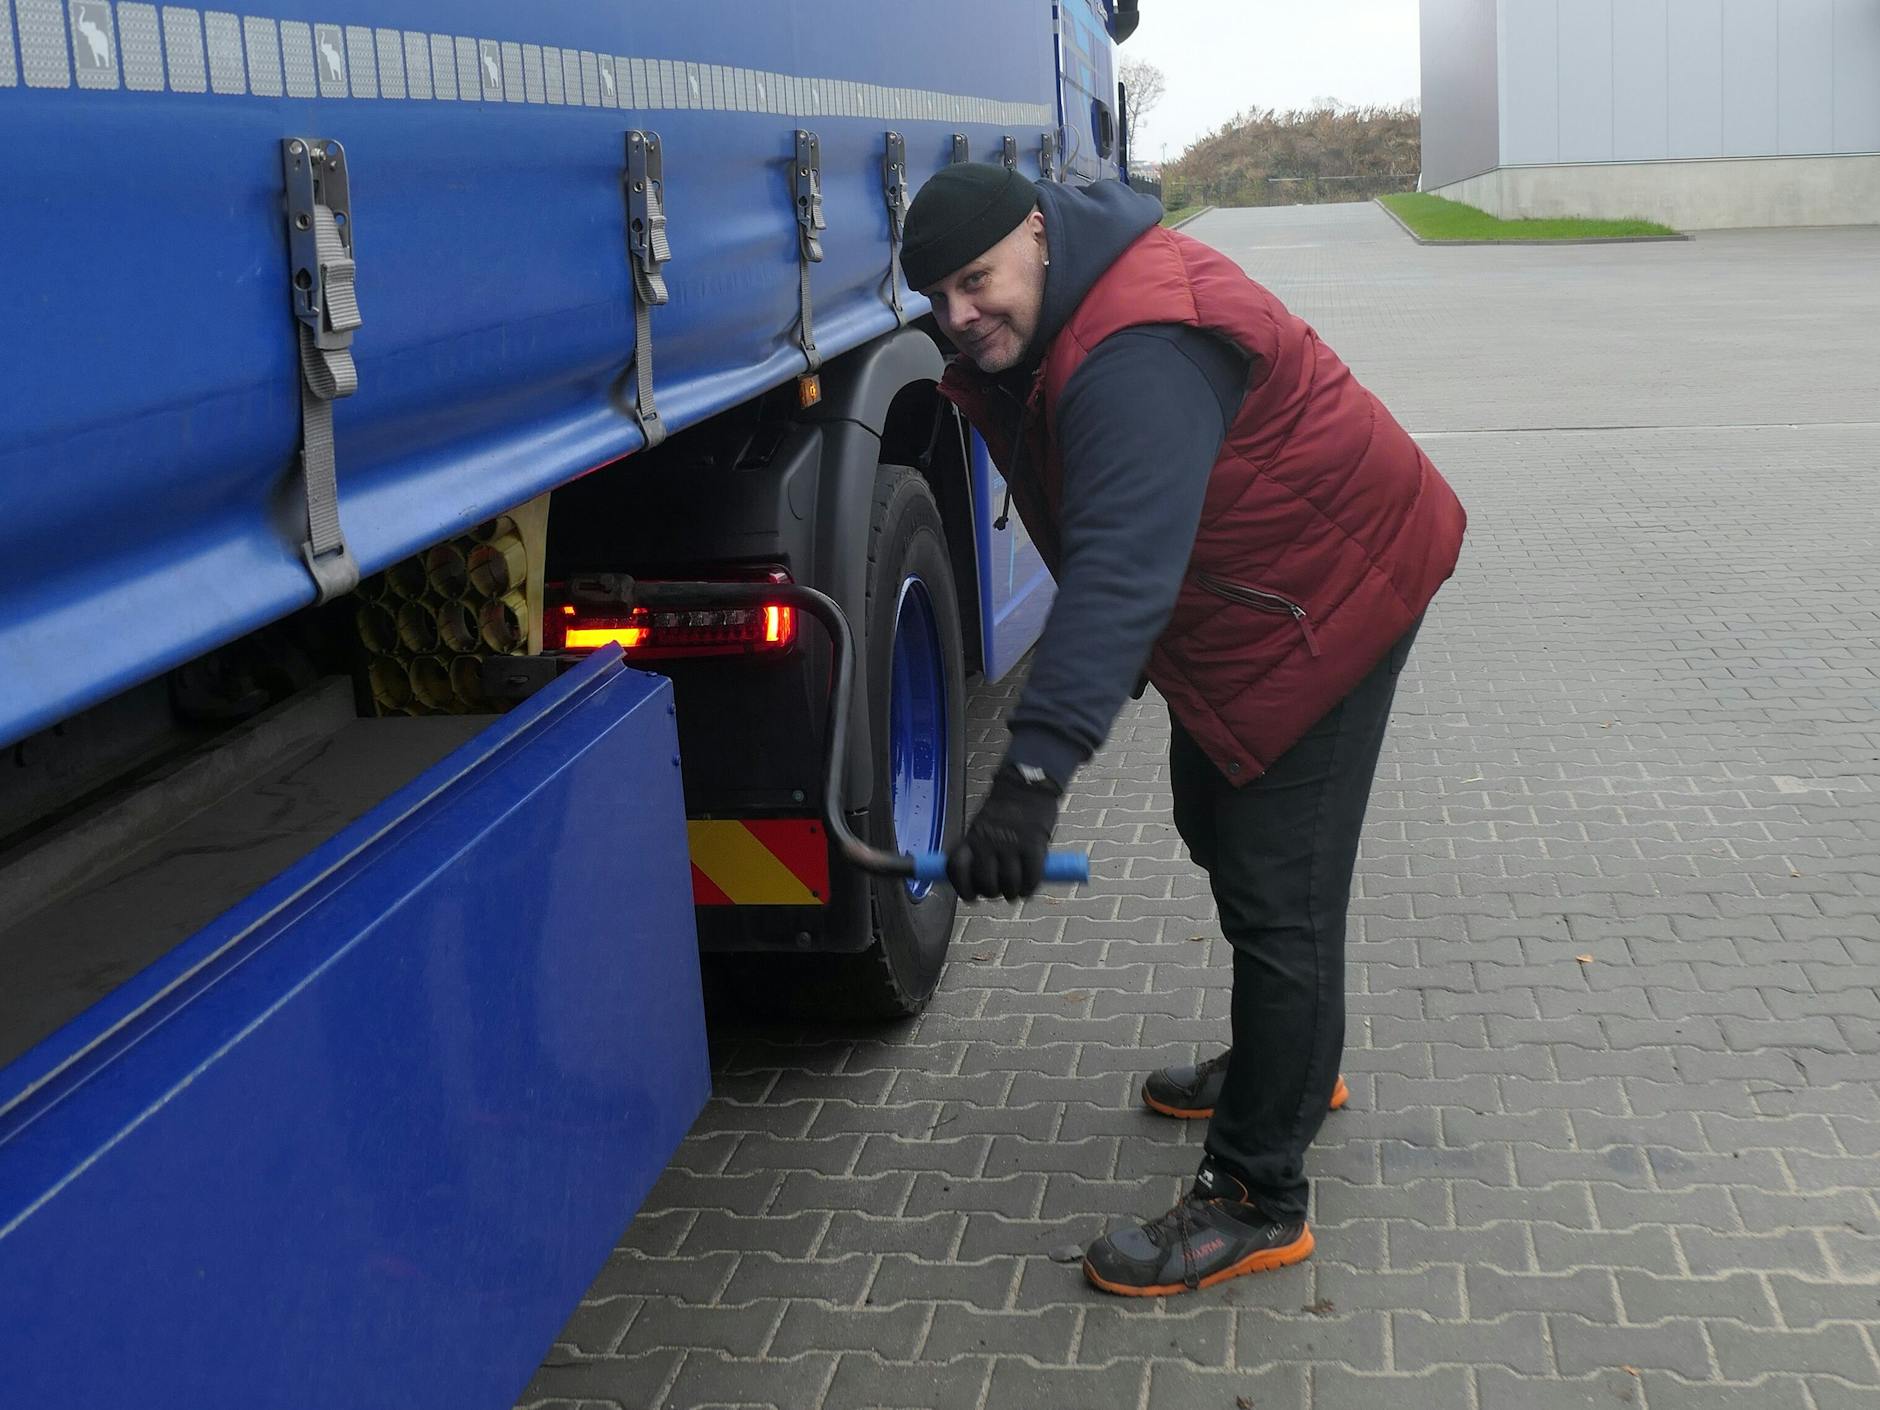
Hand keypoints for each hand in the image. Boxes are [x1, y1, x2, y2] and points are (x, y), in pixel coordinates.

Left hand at [947, 761, 1062, 901]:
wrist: (1026, 784)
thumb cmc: (1004, 809)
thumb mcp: (982, 826)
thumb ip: (978, 851)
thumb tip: (978, 880)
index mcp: (971, 837)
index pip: (956, 869)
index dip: (963, 888)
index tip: (970, 896)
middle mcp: (987, 843)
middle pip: (985, 883)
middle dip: (992, 893)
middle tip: (999, 892)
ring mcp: (1010, 845)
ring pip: (1008, 884)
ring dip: (1012, 894)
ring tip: (1015, 892)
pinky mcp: (1033, 846)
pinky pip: (1030, 877)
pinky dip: (1030, 887)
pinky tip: (1029, 887)